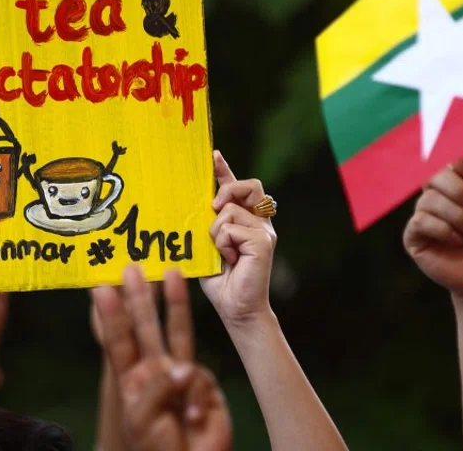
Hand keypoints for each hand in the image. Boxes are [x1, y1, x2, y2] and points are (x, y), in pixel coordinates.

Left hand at [92, 266, 231, 450]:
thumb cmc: (157, 447)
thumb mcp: (143, 419)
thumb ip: (158, 388)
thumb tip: (184, 366)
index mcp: (129, 379)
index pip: (116, 341)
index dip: (109, 316)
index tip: (100, 289)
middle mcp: (152, 370)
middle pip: (144, 327)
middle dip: (139, 298)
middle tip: (130, 268)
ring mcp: (179, 374)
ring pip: (176, 332)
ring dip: (174, 303)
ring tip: (172, 273)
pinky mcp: (204, 384)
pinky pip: (199, 378)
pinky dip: (194, 396)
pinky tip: (193, 417)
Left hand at [200, 150, 275, 325]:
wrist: (235, 307)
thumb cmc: (219, 278)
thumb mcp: (207, 243)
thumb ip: (207, 222)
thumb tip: (197, 204)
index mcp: (246, 220)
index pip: (237, 187)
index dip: (225, 169)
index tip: (212, 154)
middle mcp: (260, 222)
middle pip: (248, 185)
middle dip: (227, 190)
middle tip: (213, 208)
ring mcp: (265, 231)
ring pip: (230, 211)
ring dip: (216, 232)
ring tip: (222, 252)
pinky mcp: (264, 242)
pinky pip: (231, 229)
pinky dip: (222, 244)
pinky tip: (230, 259)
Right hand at [404, 156, 462, 305]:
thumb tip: (457, 153)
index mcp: (457, 185)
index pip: (446, 161)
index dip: (452, 160)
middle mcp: (437, 197)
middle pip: (433, 175)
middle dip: (459, 190)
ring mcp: (423, 216)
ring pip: (429, 200)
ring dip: (458, 217)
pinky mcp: (414, 236)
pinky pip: (421, 221)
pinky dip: (444, 230)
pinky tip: (457, 241)